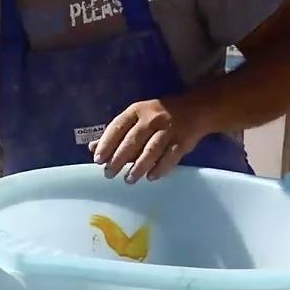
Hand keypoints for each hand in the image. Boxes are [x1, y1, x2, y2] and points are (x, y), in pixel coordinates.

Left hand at [87, 97, 208, 182]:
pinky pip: (170, 157)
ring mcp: (169, 129)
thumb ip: (116, 133)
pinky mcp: (183, 141)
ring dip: (138, 167)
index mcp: (137, 111)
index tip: (98, 159)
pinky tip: (151, 177)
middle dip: (118, 159)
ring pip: (151, 150)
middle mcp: (152, 118)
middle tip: (109, 174)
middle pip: (132, 141)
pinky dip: (160, 168)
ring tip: (128, 180)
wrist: (196, 109)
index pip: (117, 127)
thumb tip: (93, 147)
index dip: (106, 144)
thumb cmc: (157, 116)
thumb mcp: (136, 118)